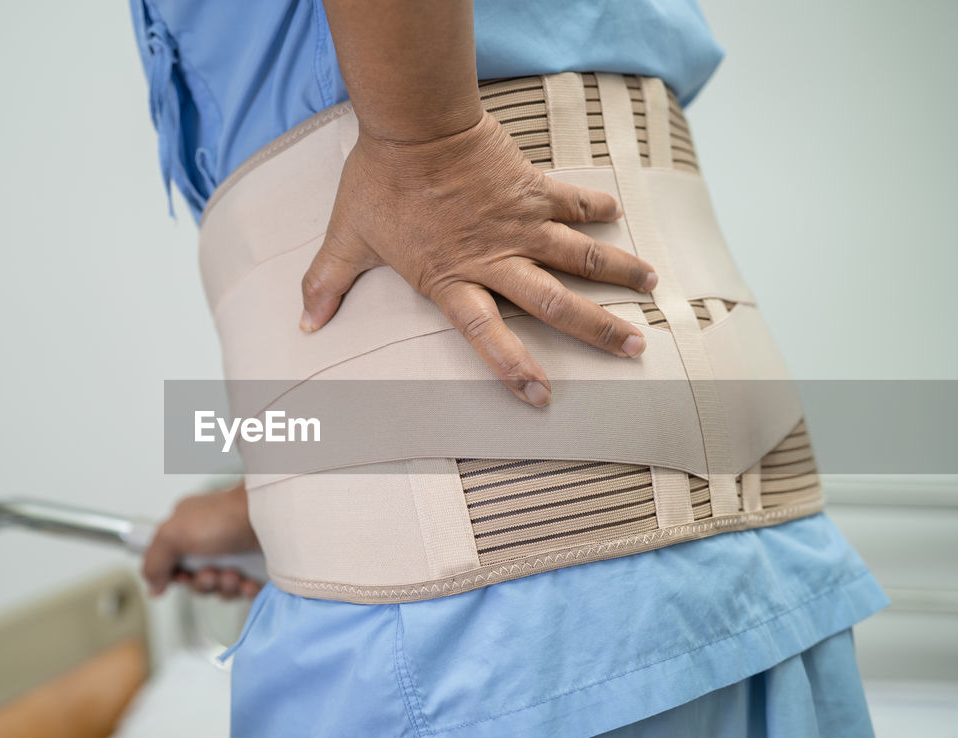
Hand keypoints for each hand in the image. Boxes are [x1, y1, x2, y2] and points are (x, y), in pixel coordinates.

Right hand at [141, 483, 262, 598]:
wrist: (271, 518)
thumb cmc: (226, 517)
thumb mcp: (174, 535)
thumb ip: (154, 561)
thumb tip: (152, 586)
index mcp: (188, 529)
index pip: (173, 563)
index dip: (176, 576)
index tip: (182, 575)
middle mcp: (210, 541)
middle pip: (196, 580)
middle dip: (203, 583)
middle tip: (212, 573)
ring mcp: (235, 554)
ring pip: (221, 588)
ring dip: (224, 587)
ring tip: (234, 574)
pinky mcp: (257, 567)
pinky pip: (245, 591)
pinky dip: (245, 590)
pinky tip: (248, 581)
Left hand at [299, 110, 656, 406]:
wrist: (413, 122)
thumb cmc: (379, 181)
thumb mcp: (347, 237)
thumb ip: (326, 283)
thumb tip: (304, 322)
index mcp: (452, 280)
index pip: (487, 336)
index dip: (514, 368)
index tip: (542, 396)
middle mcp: (495, 258)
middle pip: (555, 303)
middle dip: (598, 329)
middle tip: (635, 348)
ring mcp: (519, 222)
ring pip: (580, 255)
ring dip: (618, 273)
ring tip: (653, 289)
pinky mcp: (531, 187)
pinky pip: (572, 201)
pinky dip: (595, 208)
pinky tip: (618, 215)